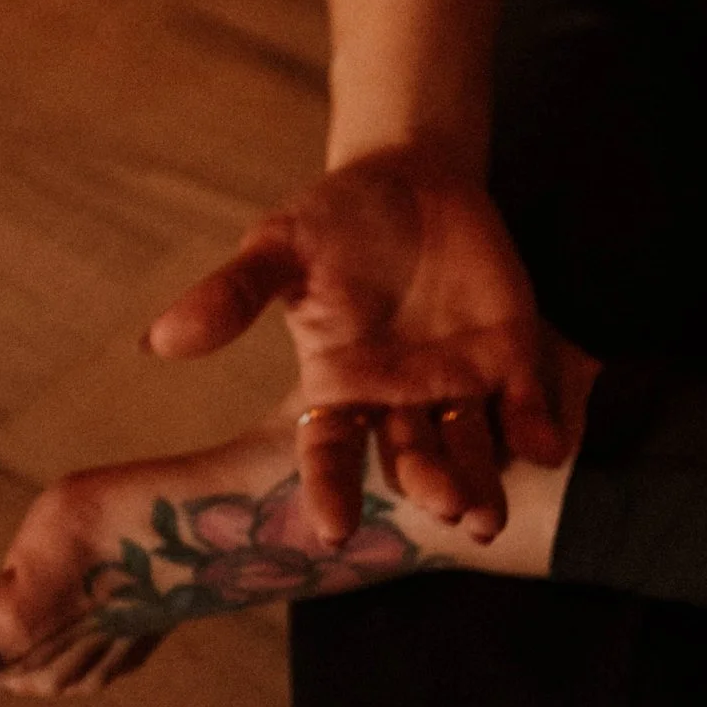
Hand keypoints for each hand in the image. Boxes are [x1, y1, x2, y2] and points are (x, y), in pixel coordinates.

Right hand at [145, 146, 567, 543]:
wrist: (412, 177)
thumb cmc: (333, 220)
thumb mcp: (279, 248)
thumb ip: (232, 295)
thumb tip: (158, 340)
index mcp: (338, 384)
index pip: (330, 451)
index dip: (331, 490)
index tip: (332, 530)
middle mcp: (398, 399)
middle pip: (409, 460)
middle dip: (426, 486)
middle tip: (442, 510)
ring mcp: (456, 381)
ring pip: (468, 446)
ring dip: (480, 480)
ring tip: (486, 515)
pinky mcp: (510, 353)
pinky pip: (525, 401)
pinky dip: (536, 426)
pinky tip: (548, 445)